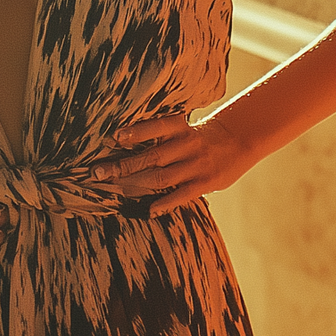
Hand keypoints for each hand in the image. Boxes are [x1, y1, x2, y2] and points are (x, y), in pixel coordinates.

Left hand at [100, 114, 252, 215]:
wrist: (238, 141)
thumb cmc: (198, 135)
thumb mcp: (182, 126)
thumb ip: (158, 133)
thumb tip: (118, 139)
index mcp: (181, 127)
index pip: (156, 127)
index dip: (136, 132)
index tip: (114, 137)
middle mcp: (186, 145)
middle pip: (150, 156)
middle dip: (122, 165)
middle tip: (96, 171)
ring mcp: (195, 165)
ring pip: (160, 178)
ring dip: (134, 184)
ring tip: (113, 189)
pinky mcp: (205, 183)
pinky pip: (181, 195)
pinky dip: (164, 203)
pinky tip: (149, 209)